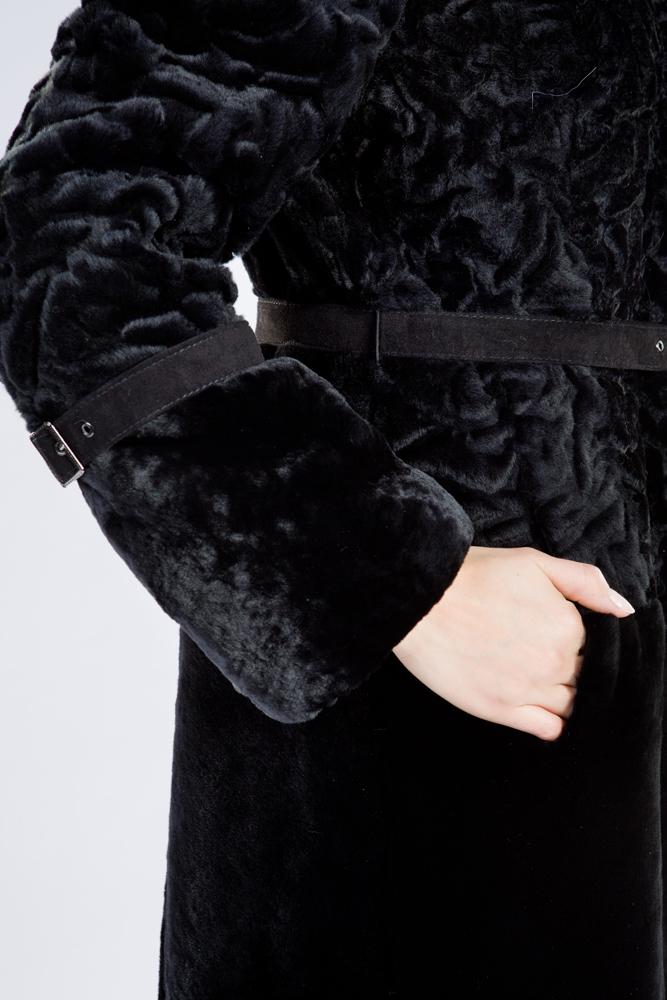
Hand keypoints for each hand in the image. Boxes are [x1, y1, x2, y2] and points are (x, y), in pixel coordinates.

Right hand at [392, 546, 634, 740]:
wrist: (420, 598)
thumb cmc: (472, 576)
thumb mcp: (534, 562)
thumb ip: (584, 582)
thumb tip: (624, 609)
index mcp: (568, 626)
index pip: (595, 647)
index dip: (575, 640)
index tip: (549, 632)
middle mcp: (554, 661)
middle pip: (584, 677)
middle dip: (569, 667)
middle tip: (536, 652)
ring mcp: (528, 689)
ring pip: (570, 705)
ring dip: (560, 694)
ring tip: (531, 674)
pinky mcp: (500, 709)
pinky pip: (548, 729)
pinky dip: (549, 721)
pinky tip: (532, 702)